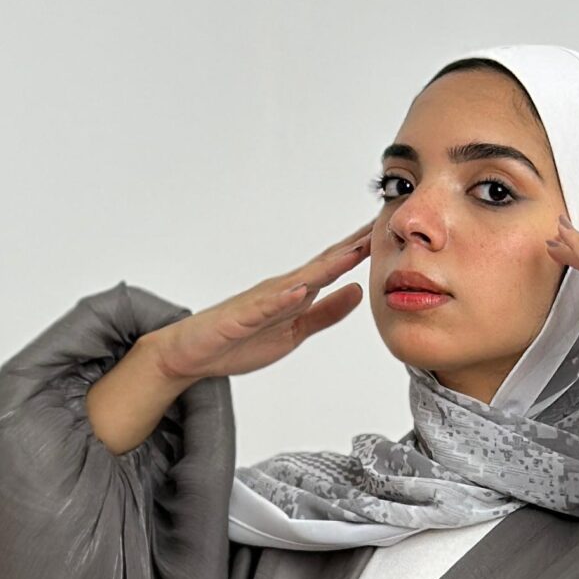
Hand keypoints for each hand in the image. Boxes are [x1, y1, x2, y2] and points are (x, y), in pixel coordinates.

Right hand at [154, 224, 374, 387]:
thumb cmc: (240, 339)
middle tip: (378, 226)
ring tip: (351, 254)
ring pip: (298, 280)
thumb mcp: (296, 331)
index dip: (360, 252)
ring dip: (325, 267)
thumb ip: (326, 312)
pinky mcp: (243, 317)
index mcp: (296, 292)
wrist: (194, 352)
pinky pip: (265, 307)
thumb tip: (357, 291)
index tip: (385, 234)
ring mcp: (262, 301)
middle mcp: (282, 288)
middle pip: (322, 264)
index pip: (333, 267)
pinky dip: (283, 298)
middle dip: (350, 247)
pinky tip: (300, 290)